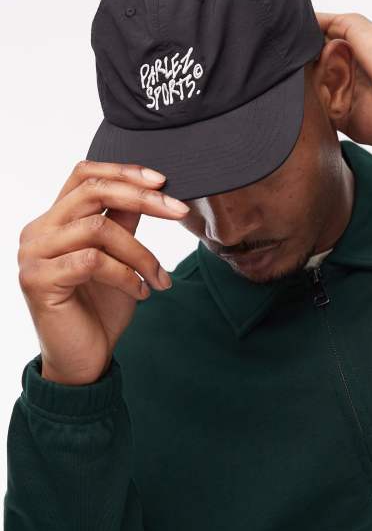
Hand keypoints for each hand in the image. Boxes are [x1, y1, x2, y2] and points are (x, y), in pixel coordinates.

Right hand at [17, 161, 189, 384]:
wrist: (84, 359)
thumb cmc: (101, 308)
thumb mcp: (120, 258)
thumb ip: (124, 224)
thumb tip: (150, 190)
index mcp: (55, 220)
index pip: (84, 174)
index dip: (123, 170)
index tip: (162, 180)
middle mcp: (38, 231)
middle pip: (92, 191)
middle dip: (143, 198)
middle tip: (179, 211)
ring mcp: (34, 255)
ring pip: (98, 228)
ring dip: (141, 253)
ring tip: (159, 278)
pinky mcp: (39, 280)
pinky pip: (93, 261)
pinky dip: (126, 275)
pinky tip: (141, 293)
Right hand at [315, 12, 371, 145]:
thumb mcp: (360, 28)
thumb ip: (333, 22)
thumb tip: (308, 19)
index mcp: (347, 54)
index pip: (315, 50)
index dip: (307, 48)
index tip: (302, 45)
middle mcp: (343, 76)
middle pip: (310, 73)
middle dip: (310, 69)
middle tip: (322, 65)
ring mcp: (342, 99)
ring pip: (312, 94)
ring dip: (316, 88)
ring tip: (333, 83)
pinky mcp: (343, 121)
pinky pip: (320, 116)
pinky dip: (320, 109)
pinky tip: (331, 101)